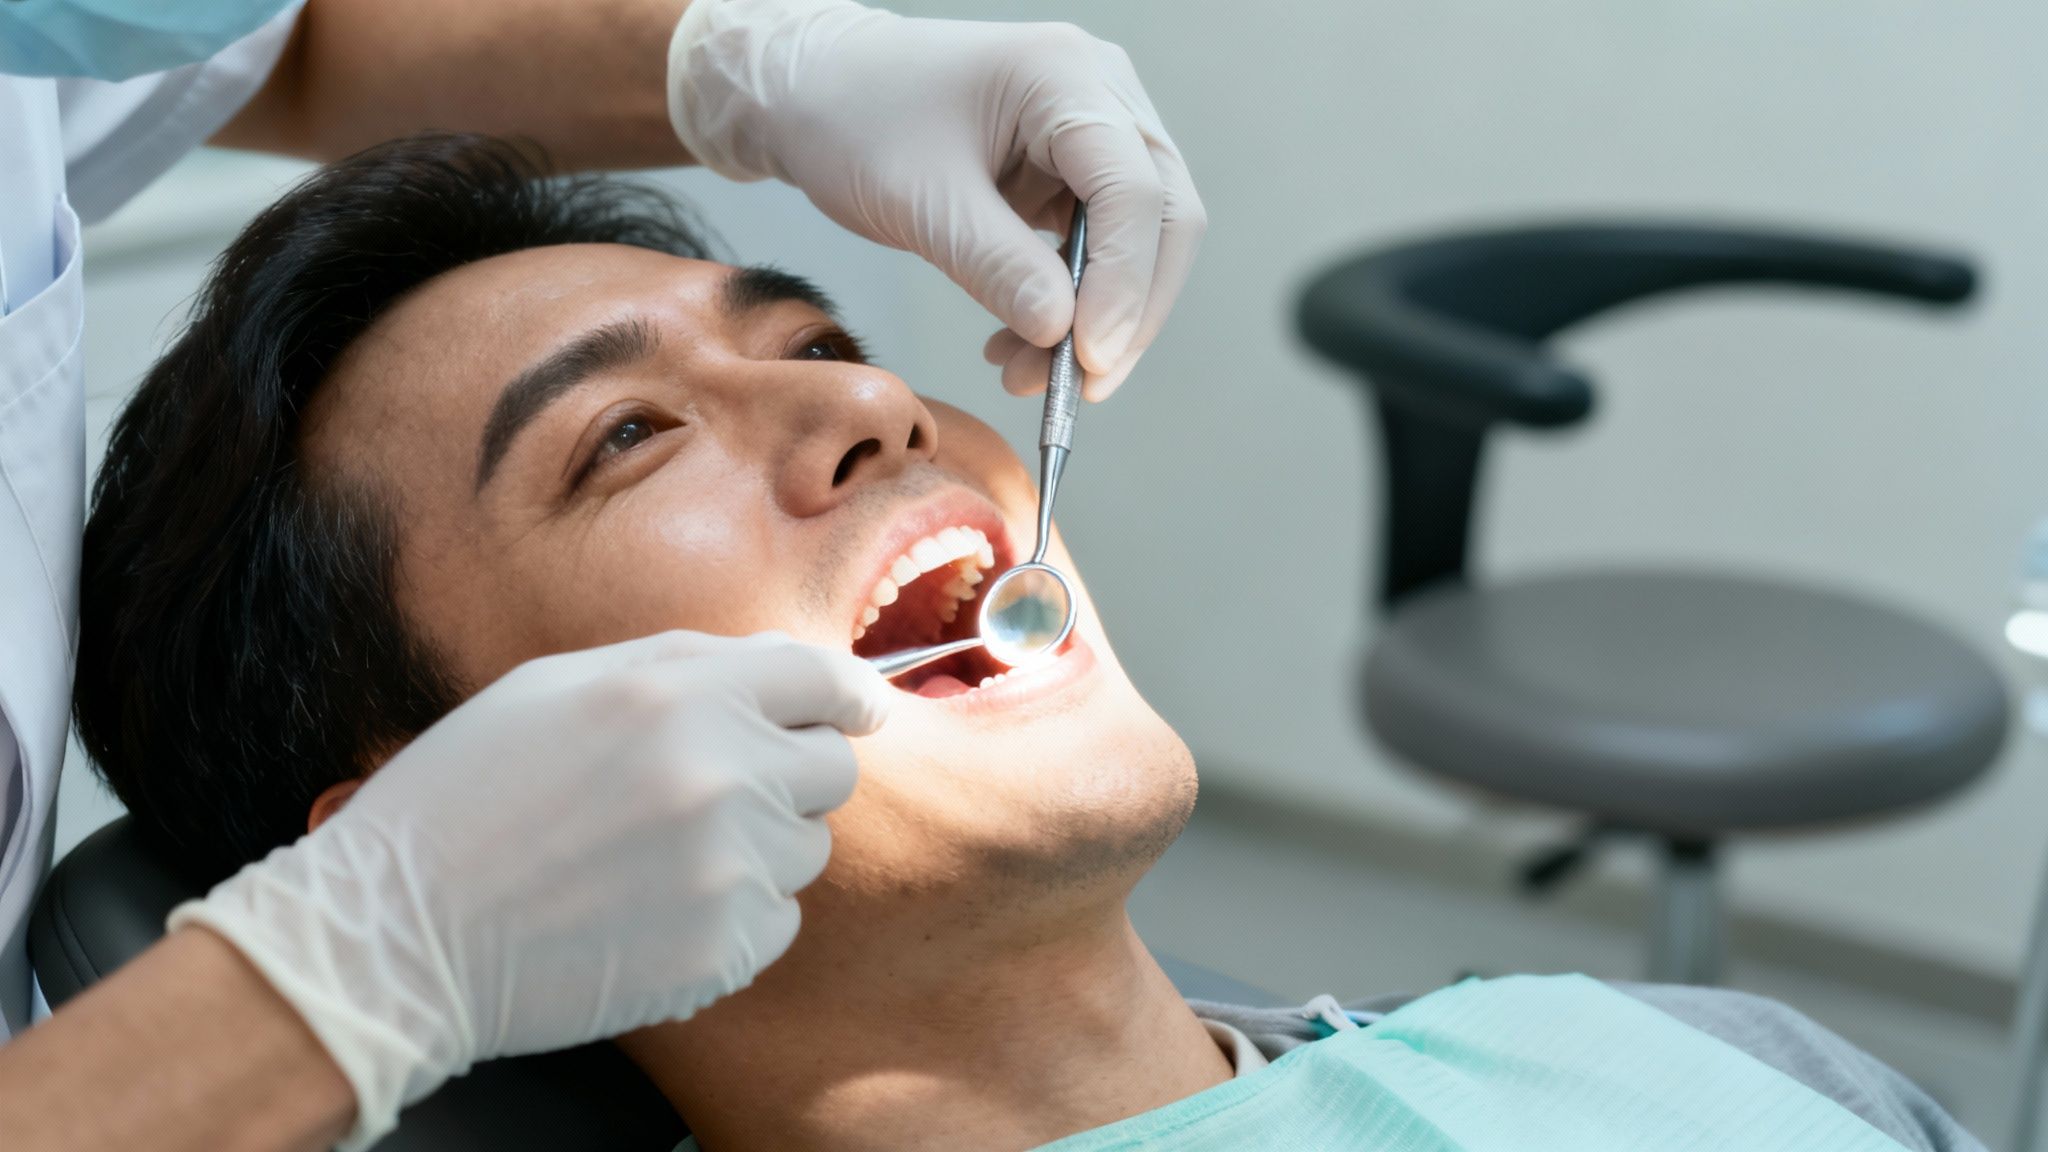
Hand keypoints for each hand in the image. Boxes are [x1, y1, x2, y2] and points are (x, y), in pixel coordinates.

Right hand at [170, 631, 889, 1149]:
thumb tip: (777, 668)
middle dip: (790, 775)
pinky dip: (735, 917)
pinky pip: (776, 921)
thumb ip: (680, 666)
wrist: (400, 932)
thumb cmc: (466, 797)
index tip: (860, 711)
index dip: (849, 695)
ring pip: (805, 850)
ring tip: (657, 859)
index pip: (820, 680)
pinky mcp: (723, 946)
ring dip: (757, 849)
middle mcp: (719, 771)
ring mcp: (727, 865)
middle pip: (831, 770)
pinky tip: (655, 911)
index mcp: (678, 693)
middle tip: (719, 793)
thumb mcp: (558, 685)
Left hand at [668, 0, 1204, 399]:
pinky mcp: (1072, 171)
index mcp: (1066, 76)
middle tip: (1080, 389)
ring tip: (1025, 374)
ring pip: (1138, 241)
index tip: (1088, 359)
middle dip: (1127, 312)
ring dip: (1096, 319)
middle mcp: (1099, 94)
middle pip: (1160, 217)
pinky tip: (1021, 346)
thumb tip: (1064, 337)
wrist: (813, 90)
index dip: (1122, 283)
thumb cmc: (853, 119)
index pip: (1133, 190)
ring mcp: (1092, 131)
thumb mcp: (921, 201)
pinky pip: (1097, 248)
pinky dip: (1068, 305)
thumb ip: (997, 267)